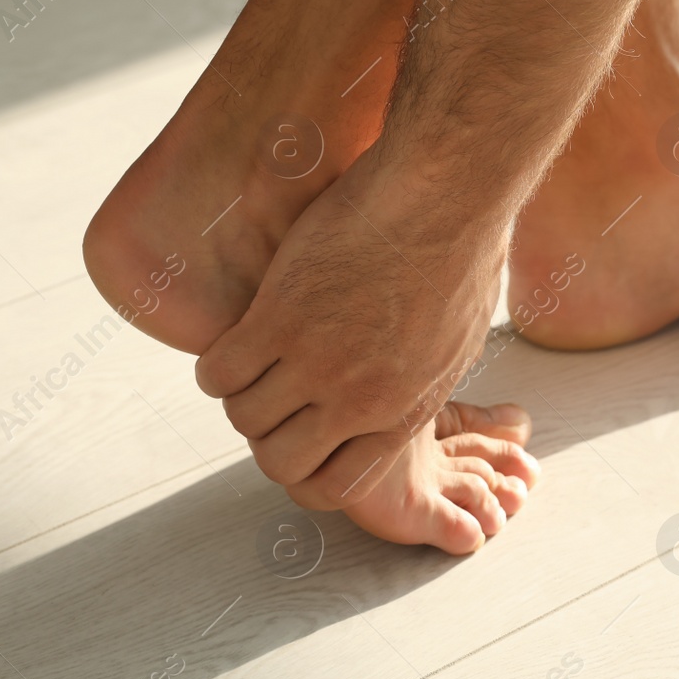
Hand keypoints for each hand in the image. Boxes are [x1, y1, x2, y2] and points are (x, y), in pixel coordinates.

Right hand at [195, 143, 506, 507]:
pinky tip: (233, 339)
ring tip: (248, 363)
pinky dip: (216, 365)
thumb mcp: (454, 341)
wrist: (446, 194)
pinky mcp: (280, 317)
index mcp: (403, 411)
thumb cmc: (462, 249)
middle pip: (280, 462)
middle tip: (268, 400)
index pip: (335, 484)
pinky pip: (221, 371)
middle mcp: (358, 400)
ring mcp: (317, 362)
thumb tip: (399, 391)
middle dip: (267, 439)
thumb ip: (418, 382)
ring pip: (245, 418)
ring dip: (239, 398)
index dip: (305, 470)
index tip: (297, 438)